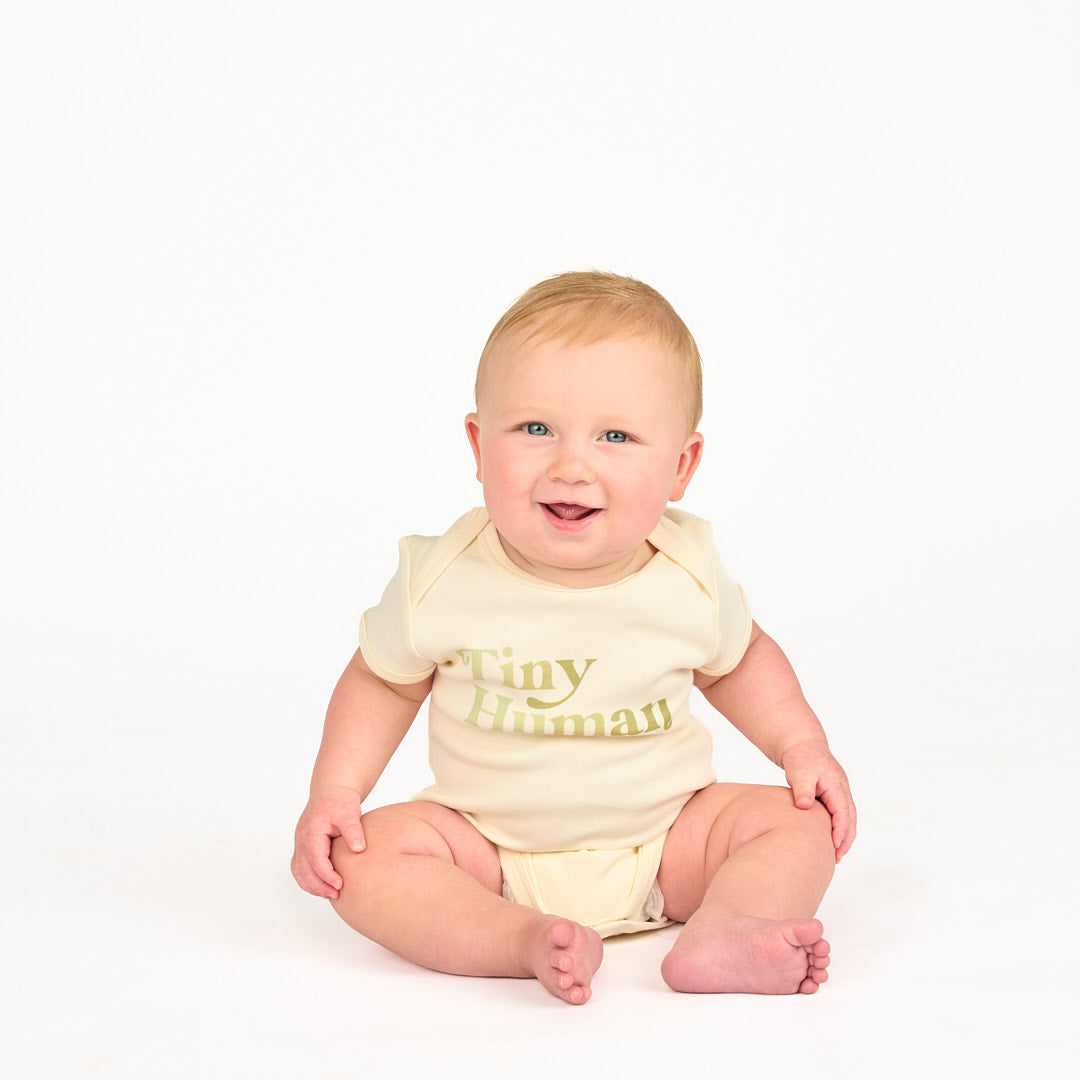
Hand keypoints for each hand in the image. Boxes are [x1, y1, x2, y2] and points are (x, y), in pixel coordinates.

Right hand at [291, 785, 366, 898]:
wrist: (331, 792)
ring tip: (330, 894)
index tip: (340, 884)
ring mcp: (300, 842)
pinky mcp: (302, 846)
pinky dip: (308, 880)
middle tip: (337, 894)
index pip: (316, 859)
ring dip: (312, 885)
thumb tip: (358, 849)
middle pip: (304, 869)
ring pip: (299, 871)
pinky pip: (299, 868)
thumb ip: (353, 830)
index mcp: (312, 831)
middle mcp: (302, 838)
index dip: (327, 875)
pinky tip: (322, 886)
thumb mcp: (349, 812)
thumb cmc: (340, 801)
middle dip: (319, 885)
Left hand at [780, 741, 856, 861]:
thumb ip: (803, 789)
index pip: (842, 812)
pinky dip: (839, 829)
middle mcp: (842, 790)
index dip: (839, 830)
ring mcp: (840, 792)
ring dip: (844, 837)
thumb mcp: (800, 771)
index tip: (833, 846)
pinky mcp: (834, 795)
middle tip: (836, 858)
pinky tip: (830, 841)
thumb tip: (804, 805)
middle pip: (850, 819)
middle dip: (846, 839)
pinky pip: (841, 816)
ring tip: (835, 855)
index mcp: (837, 785)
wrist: (802, 745)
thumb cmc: (801, 757)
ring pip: (848, 819)